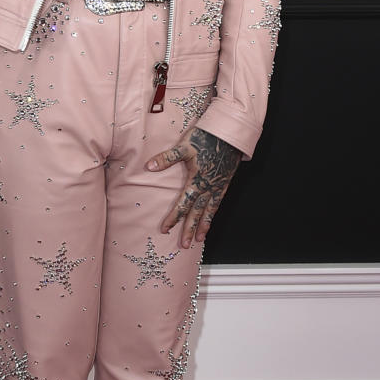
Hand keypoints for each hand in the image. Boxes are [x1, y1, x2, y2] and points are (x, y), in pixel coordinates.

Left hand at [146, 126, 241, 248]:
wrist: (230, 133)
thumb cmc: (206, 137)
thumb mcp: (184, 146)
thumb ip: (167, 158)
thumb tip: (149, 167)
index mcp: (196, 180)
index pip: (182, 204)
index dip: (173, 218)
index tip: (165, 230)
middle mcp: (208, 187)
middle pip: (196, 213)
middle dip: (189, 230)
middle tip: (184, 246)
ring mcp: (218, 186)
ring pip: (209, 211)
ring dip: (203, 226)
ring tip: (199, 240)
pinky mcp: (225, 183)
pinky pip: (218, 203)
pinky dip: (213, 214)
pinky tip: (210, 220)